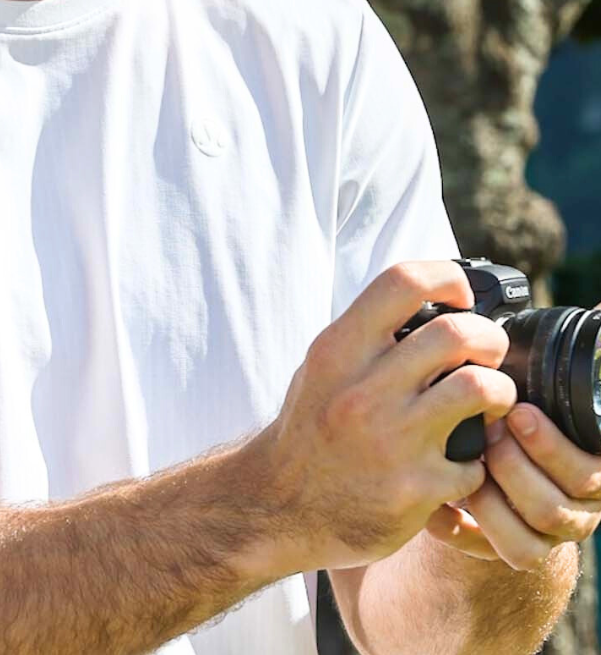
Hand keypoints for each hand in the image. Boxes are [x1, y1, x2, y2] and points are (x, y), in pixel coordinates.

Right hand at [264, 261, 518, 574]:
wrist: (283, 506)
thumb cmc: (311, 428)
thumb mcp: (322, 367)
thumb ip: (367, 335)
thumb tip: (430, 299)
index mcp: (339, 350)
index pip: (403, 282)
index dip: (446, 278)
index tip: (460, 295)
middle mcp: (364, 390)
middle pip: (456, 333)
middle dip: (489, 337)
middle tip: (489, 352)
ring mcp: (392, 441)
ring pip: (480, 389)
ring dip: (499, 392)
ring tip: (492, 400)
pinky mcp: (416, 489)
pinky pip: (477, 461)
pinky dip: (479, 460)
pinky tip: (463, 462)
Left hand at [426, 372, 600, 568]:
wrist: (505, 467)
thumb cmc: (516, 418)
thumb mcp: (534, 398)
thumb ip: (541, 379)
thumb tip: (567, 322)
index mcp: (590, 471)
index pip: (588, 473)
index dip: (551, 446)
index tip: (518, 412)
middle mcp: (574, 511)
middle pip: (553, 508)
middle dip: (512, 467)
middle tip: (482, 433)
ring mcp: (542, 540)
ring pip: (523, 543)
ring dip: (486, 499)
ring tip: (461, 464)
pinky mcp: (504, 552)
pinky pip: (483, 555)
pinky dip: (456, 529)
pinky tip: (435, 504)